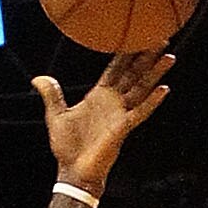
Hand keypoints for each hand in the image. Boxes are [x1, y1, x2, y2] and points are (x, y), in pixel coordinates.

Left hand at [33, 50, 173, 195]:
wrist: (73, 171)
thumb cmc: (67, 146)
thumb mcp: (56, 115)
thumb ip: (52, 94)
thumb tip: (38, 78)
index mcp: (99, 95)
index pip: (116, 68)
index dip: (126, 53)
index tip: (136, 36)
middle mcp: (113, 101)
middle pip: (133, 73)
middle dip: (146, 56)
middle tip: (160, 38)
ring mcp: (121, 113)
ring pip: (142, 88)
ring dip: (155, 73)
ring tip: (169, 57)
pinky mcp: (124, 127)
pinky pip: (141, 111)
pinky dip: (153, 100)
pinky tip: (165, 89)